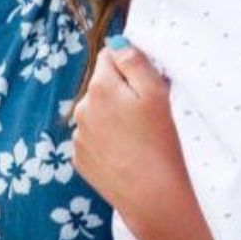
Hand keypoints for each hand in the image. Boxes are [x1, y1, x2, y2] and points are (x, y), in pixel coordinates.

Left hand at [73, 37, 175, 207]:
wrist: (153, 198)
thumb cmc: (161, 141)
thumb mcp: (156, 92)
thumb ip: (134, 60)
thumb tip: (116, 41)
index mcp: (100, 86)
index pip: (110, 55)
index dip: (130, 65)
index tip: (147, 84)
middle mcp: (82, 108)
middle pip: (102, 85)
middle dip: (121, 91)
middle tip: (148, 113)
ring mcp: (79, 136)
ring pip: (98, 112)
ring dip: (113, 116)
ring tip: (139, 136)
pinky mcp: (81, 160)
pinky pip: (94, 138)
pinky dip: (108, 140)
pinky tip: (128, 153)